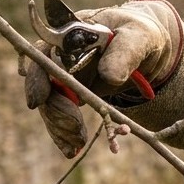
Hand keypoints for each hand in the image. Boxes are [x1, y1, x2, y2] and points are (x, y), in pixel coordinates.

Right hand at [19, 0, 181, 156]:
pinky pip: (61, 114)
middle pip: (43, 84)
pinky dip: (64, 133)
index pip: (42, 54)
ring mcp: (63, 75)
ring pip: (49, 104)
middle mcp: (60, 54)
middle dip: (55, 110)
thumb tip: (109, 75)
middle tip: (76, 129)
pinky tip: (72, 150)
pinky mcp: (72, 93)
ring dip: (59, 126)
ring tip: (77, 144)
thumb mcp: (139, 38)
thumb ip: (125, 53)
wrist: (146, 47)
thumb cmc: (140, 35)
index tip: (38, 102)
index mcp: (71, 34)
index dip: (36, 78)